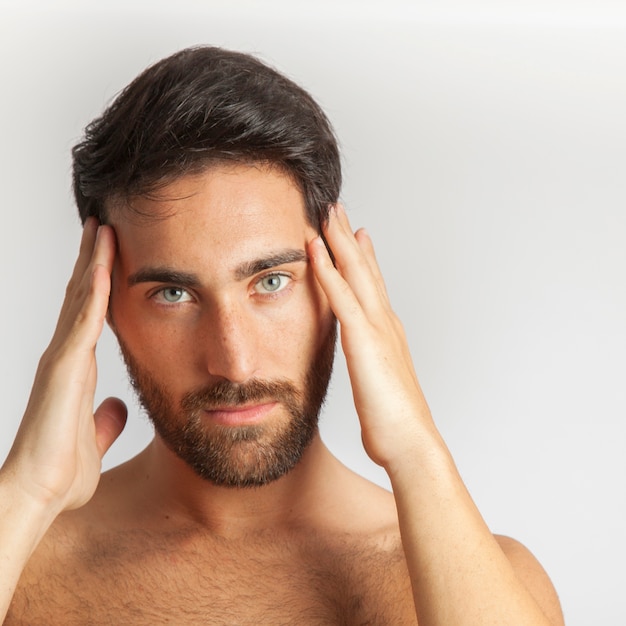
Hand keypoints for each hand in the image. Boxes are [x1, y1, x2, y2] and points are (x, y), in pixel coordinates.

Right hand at [3, 218, 125, 515]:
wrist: (37, 495)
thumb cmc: (60, 472)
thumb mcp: (94, 439)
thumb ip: (105, 421)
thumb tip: (118, 408)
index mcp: (75, 370)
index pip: (88, 317)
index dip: (97, 286)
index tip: (108, 258)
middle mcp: (65, 357)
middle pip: (81, 298)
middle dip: (91, 261)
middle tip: (101, 226)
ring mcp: (61, 359)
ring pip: (80, 299)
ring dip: (92, 263)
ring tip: (101, 228)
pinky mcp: (63, 368)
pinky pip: (82, 321)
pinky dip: (93, 291)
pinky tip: (103, 264)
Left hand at [309, 205, 436, 470]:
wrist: (411, 444)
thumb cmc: (395, 424)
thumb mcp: (380, 387)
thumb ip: (373, 368)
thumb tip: (367, 366)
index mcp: (386, 333)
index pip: (371, 286)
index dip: (362, 257)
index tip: (353, 235)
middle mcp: (384, 322)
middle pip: (365, 269)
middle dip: (349, 237)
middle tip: (338, 209)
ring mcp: (377, 328)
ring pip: (356, 272)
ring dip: (339, 240)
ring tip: (328, 213)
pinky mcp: (364, 341)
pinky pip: (341, 296)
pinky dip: (327, 269)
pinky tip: (315, 248)